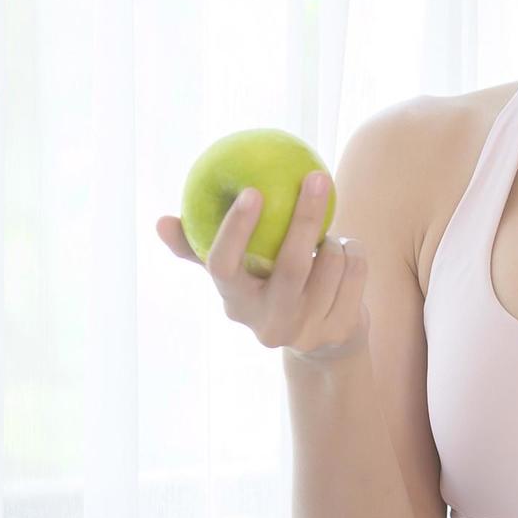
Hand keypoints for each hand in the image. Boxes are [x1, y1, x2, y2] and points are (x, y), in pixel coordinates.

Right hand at [154, 169, 366, 363]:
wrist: (322, 341)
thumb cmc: (268, 288)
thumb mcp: (236, 274)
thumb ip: (200, 247)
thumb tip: (161, 221)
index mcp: (235, 303)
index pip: (225, 266)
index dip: (236, 230)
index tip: (252, 191)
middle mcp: (268, 324)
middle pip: (292, 265)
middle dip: (306, 217)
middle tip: (315, 176)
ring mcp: (306, 330)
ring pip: (332, 263)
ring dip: (335, 238)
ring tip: (327, 238)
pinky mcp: (340, 330)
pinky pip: (356, 271)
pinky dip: (354, 251)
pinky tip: (346, 253)